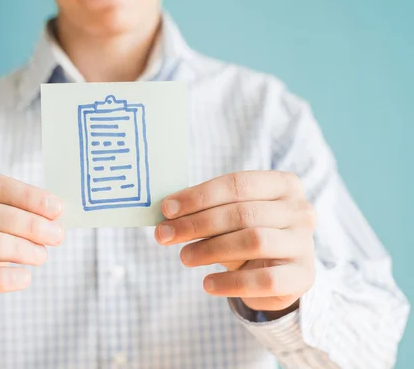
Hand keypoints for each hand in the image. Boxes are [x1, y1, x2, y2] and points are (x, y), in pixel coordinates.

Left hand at [155, 171, 315, 317]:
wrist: (279, 272)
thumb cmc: (247, 233)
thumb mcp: (229, 216)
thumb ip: (204, 210)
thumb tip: (167, 212)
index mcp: (283, 184)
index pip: (237, 184)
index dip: (198, 196)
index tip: (166, 209)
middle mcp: (300, 210)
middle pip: (242, 213)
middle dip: (197, 224)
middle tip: (164, 235)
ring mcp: (304, 244)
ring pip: (253, 241)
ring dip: (210, 249)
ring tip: (184, 257)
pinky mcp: (303, 277)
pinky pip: (264, 280)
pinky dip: (231, 282)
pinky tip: (208, 284)